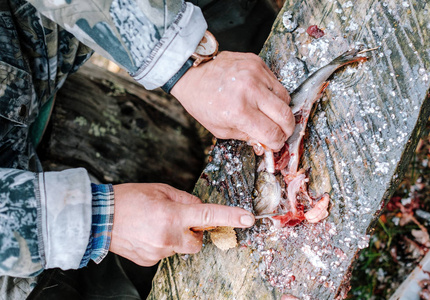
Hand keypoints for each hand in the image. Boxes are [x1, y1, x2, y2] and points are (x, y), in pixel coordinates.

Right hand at [109, 183, 254, 265]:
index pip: (209, 217)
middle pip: (198, 241)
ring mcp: (158, 252)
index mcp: (173, 215)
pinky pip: (165, 252)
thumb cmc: (129, 199)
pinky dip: (162, 243)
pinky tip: (147, 233)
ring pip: (180, 247)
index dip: (231, 217)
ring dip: (176, 236)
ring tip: (155, 224)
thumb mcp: (160, 189)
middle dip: (194, 232)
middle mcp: (168, 237)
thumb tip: (199, 208)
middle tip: (179, 219)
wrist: (99, 218)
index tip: (247, 219)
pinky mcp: (149, 261)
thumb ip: (185, 199)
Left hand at [171, 51, 294, 151]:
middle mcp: (250, 91)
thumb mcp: (220, 129)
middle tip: (282, 132)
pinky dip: (273, 94)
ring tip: (270, 114)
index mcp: (238, 111)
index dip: (277, 142)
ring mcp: (256, 74)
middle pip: (286, 115)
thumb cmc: (203, 103)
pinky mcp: (257, 62)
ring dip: (281, 110)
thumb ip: (247, 136)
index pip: (272, 133)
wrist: (192, 73)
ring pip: (285, 98)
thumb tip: (268, 141)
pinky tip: (262, 97)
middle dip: (287, 129)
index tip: (275, 143)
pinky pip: (276, 82)